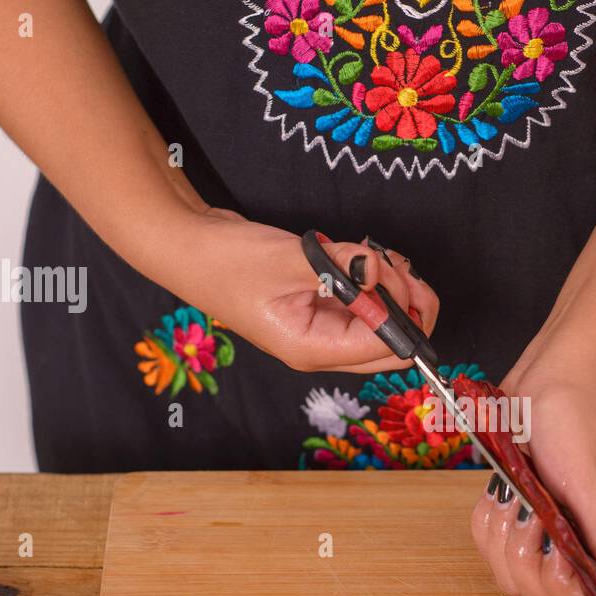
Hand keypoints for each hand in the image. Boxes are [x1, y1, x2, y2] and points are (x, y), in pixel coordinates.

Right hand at [167, 208, 437, 373]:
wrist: (187, 246)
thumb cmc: (226, 260)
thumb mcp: (289, 259)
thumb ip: (341, 266)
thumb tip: (380, 269)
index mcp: (313, 349)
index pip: (385, 348)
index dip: (402, 312)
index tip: (393, 272)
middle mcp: (322, 346)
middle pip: (393, 344)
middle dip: (408, 304)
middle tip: (394, 263)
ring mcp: (322, 328)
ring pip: (384, 320)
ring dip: (393, 287)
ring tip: (373, 255)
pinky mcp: (321, 307)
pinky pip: (366, 302)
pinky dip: (375, 279)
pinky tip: (361, 256)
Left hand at [468, 359, 595, 595]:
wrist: (552, 373)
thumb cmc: (580, 419)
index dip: (562, 586)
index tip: (554, 546)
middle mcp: (580, 542)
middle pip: (540, 593)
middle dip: (524, 554)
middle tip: (532, 510)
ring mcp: (547, 529)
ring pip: (508, 571)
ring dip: (501, 533)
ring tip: (516, 494)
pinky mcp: (518, 513)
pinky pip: (490, 542)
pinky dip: (487, 519)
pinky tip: (499, 491)